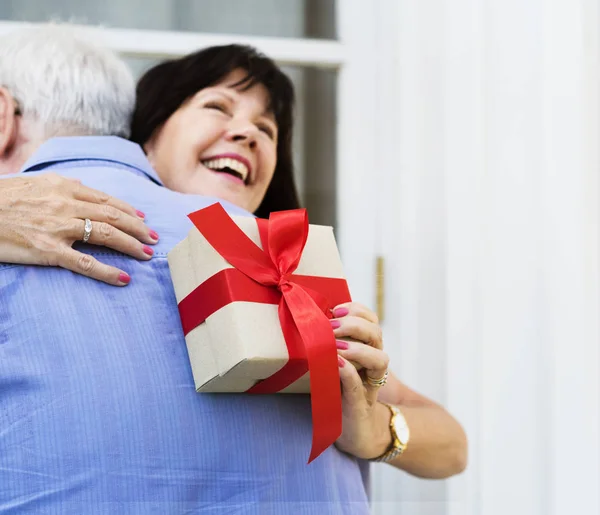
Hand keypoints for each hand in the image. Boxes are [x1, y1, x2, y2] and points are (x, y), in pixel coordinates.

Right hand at [0, 173, 158, 284]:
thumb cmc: (3, 197)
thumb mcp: (34, 182)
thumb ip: (61, 185)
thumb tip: (82, 185)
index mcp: (64, 188)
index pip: (106, 200)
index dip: (129, 210)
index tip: (143, 219)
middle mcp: (66, 206)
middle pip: (113, 216)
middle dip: (138, 228)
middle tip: (154, 238)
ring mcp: (59, 228)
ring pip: (106, 235)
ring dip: (131, 245)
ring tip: (146, 254)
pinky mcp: (49, 251)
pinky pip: (85, 263)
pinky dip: (107, 271)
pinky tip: (123, 278)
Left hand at [330, 302, 391, 458]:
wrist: (355, 431)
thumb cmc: (340, 392)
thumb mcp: (333, 363)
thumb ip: (327, 344)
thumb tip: (305, 322)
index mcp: (367, 349)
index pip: (371, 320)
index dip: (357, 310)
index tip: (336, 309)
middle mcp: (373, 364)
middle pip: (376, 333)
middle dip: (354, 324)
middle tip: (331, 326)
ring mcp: (370, 384)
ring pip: (380, 358)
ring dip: (357, 348)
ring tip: (336, 346)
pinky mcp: (360, 403)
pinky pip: (359, 384)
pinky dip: (348, 372)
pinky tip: (336, 364)